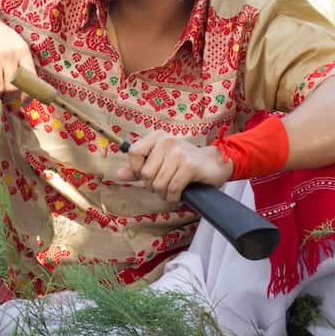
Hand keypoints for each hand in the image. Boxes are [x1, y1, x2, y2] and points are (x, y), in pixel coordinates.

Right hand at [0, 5, 35, 100]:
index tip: (23, 102)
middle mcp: (9, 55)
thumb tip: (27, 89)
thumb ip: (21, 62)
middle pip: (13, 89)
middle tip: (3, 97)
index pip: (31, 79)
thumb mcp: (15, 43)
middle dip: (8, 98)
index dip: (28, 95)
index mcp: (22, 51)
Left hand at [118, 132, 232, 202]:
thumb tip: (120, 175)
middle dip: (153, 186)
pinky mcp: (189, 166)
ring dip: (164, 194)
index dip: (137, 169)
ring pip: (158, 183)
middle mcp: (166, 141)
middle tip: (164, 185)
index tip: (148, 175)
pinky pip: (172, 189)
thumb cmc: (184, 162)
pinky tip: (178, 195)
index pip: (133, 152)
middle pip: (145, 173)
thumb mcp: (160, 161)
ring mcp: (178, 153)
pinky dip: (173, 197)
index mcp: (157, 137)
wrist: (214, 163)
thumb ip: (139, 168)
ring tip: (172, 190)